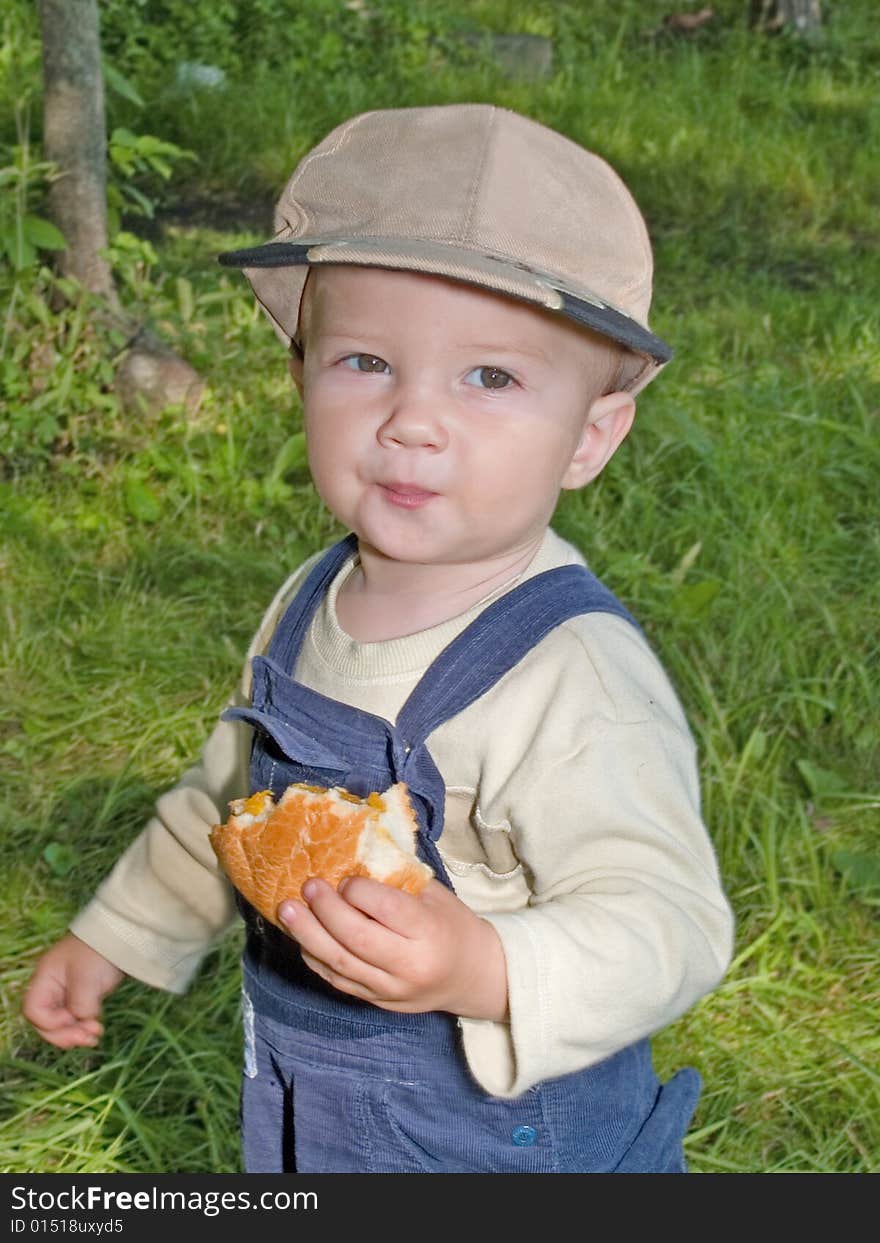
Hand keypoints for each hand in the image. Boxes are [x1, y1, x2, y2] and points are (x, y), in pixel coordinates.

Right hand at [22, 933, 124, 1048]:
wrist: (121, 935)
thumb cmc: (98, 950)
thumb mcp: (87, 976)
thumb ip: (80, 1003)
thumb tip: (82, 1021)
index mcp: (45, 978)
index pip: (33, 1010)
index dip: (50, 1021)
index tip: (72, 1018)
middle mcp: (51, 988)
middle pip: (45, 1022)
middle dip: (63, 1034)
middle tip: (85, 1038)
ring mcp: (66, 993)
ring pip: (61, 1024)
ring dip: (75, 1034)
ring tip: (94, 1037)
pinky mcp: (82, 997)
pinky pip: (76, 1019)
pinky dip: (84, 1028)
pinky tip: (96, 1032)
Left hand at [278, 877, 508, 1020]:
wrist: (471, 976)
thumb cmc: (452, 925)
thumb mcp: (435, 895)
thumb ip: (397, 882)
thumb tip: (352, 858)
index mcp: (429, 931)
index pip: (385, 909)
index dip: (358, 891)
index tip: (345, 877)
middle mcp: (408, 965)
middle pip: (356, 938)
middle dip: (325, 910)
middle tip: (307, 886)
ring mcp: (390, 989)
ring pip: (340, 963)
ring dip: (308, 935)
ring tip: (286, 910)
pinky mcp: (376, 1002)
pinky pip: (338, 980)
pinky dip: (315, 958)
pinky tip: (302, 937)